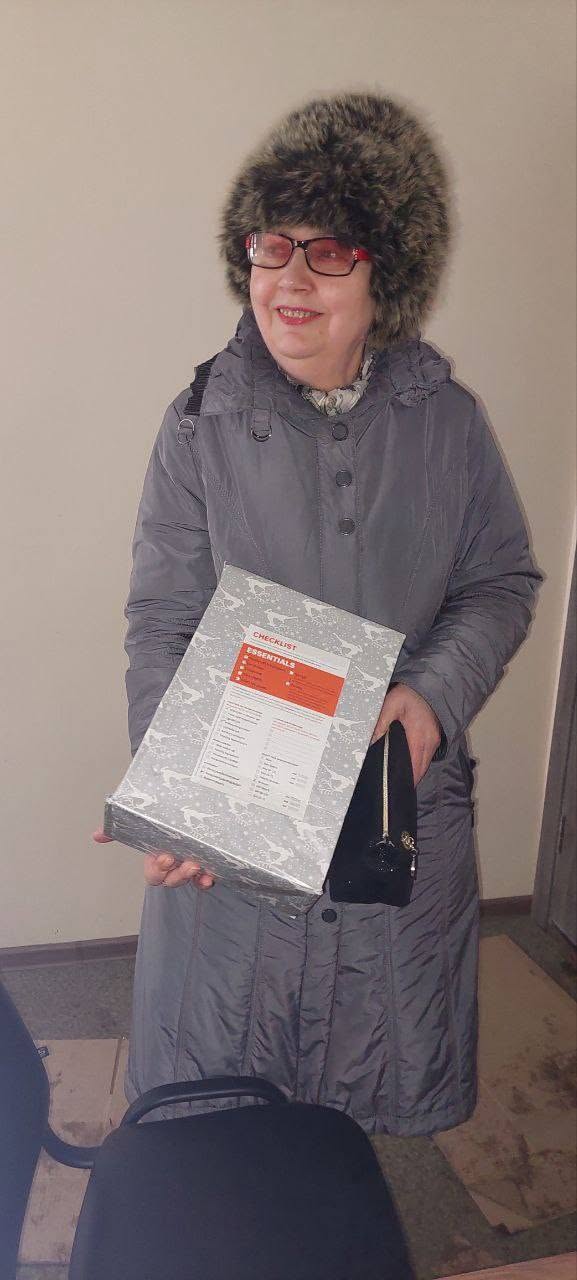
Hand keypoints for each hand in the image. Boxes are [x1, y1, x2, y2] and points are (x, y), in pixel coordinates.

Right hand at [92, 829, 215, 888]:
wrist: (192, 805)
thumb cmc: (166, 817)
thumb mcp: (144, 819)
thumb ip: (121, 827)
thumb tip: (96, 835)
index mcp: (157, 858)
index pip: (154, 874)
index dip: (158, 870)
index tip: (164, 857)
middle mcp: (174, 864)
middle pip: (171, 880)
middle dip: (176, 875)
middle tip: (182, 862)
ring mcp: (190, 865)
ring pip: (189, 880)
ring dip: (192, 877)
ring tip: (197, 866)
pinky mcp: (208, 863)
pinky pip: (206, 878)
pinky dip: (208, 879)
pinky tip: (211, 875)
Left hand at [369, 683, 441, 785]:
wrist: (428, 686)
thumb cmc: (408, 695)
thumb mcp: (390, 705)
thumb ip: (380, 724)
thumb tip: (369, 742)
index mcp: (418, 737)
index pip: (413, 766)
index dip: (406, 780)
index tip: (394, 789)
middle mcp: (429, 742)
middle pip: (420, 770)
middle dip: (409, 781)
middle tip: (394, 789)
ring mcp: (434, 741)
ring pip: (425, 765)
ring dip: (415, 774)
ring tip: (399, 782)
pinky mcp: (435, 739)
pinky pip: (427, 757)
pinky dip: (419, 764)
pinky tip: (408, 767)